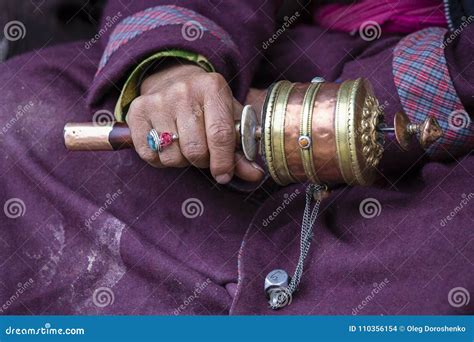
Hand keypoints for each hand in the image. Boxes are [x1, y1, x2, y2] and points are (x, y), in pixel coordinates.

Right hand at [126, 62, 263, 183]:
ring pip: (172, 156)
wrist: (173, 80)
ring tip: (185, 147)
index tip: (224, 175)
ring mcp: (157, 100)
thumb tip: (255, 175)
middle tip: (204, 154)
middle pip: (195, 149)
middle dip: (203, 161)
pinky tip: (167, 146)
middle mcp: (183, 90)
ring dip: (182, 161)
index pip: (220, 134)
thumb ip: (241, 148)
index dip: (224, 162)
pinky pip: (149, 155)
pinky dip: (160, 160)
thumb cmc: (207, 105)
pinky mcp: (136, 111)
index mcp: (212, 87)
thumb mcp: (229, 118)